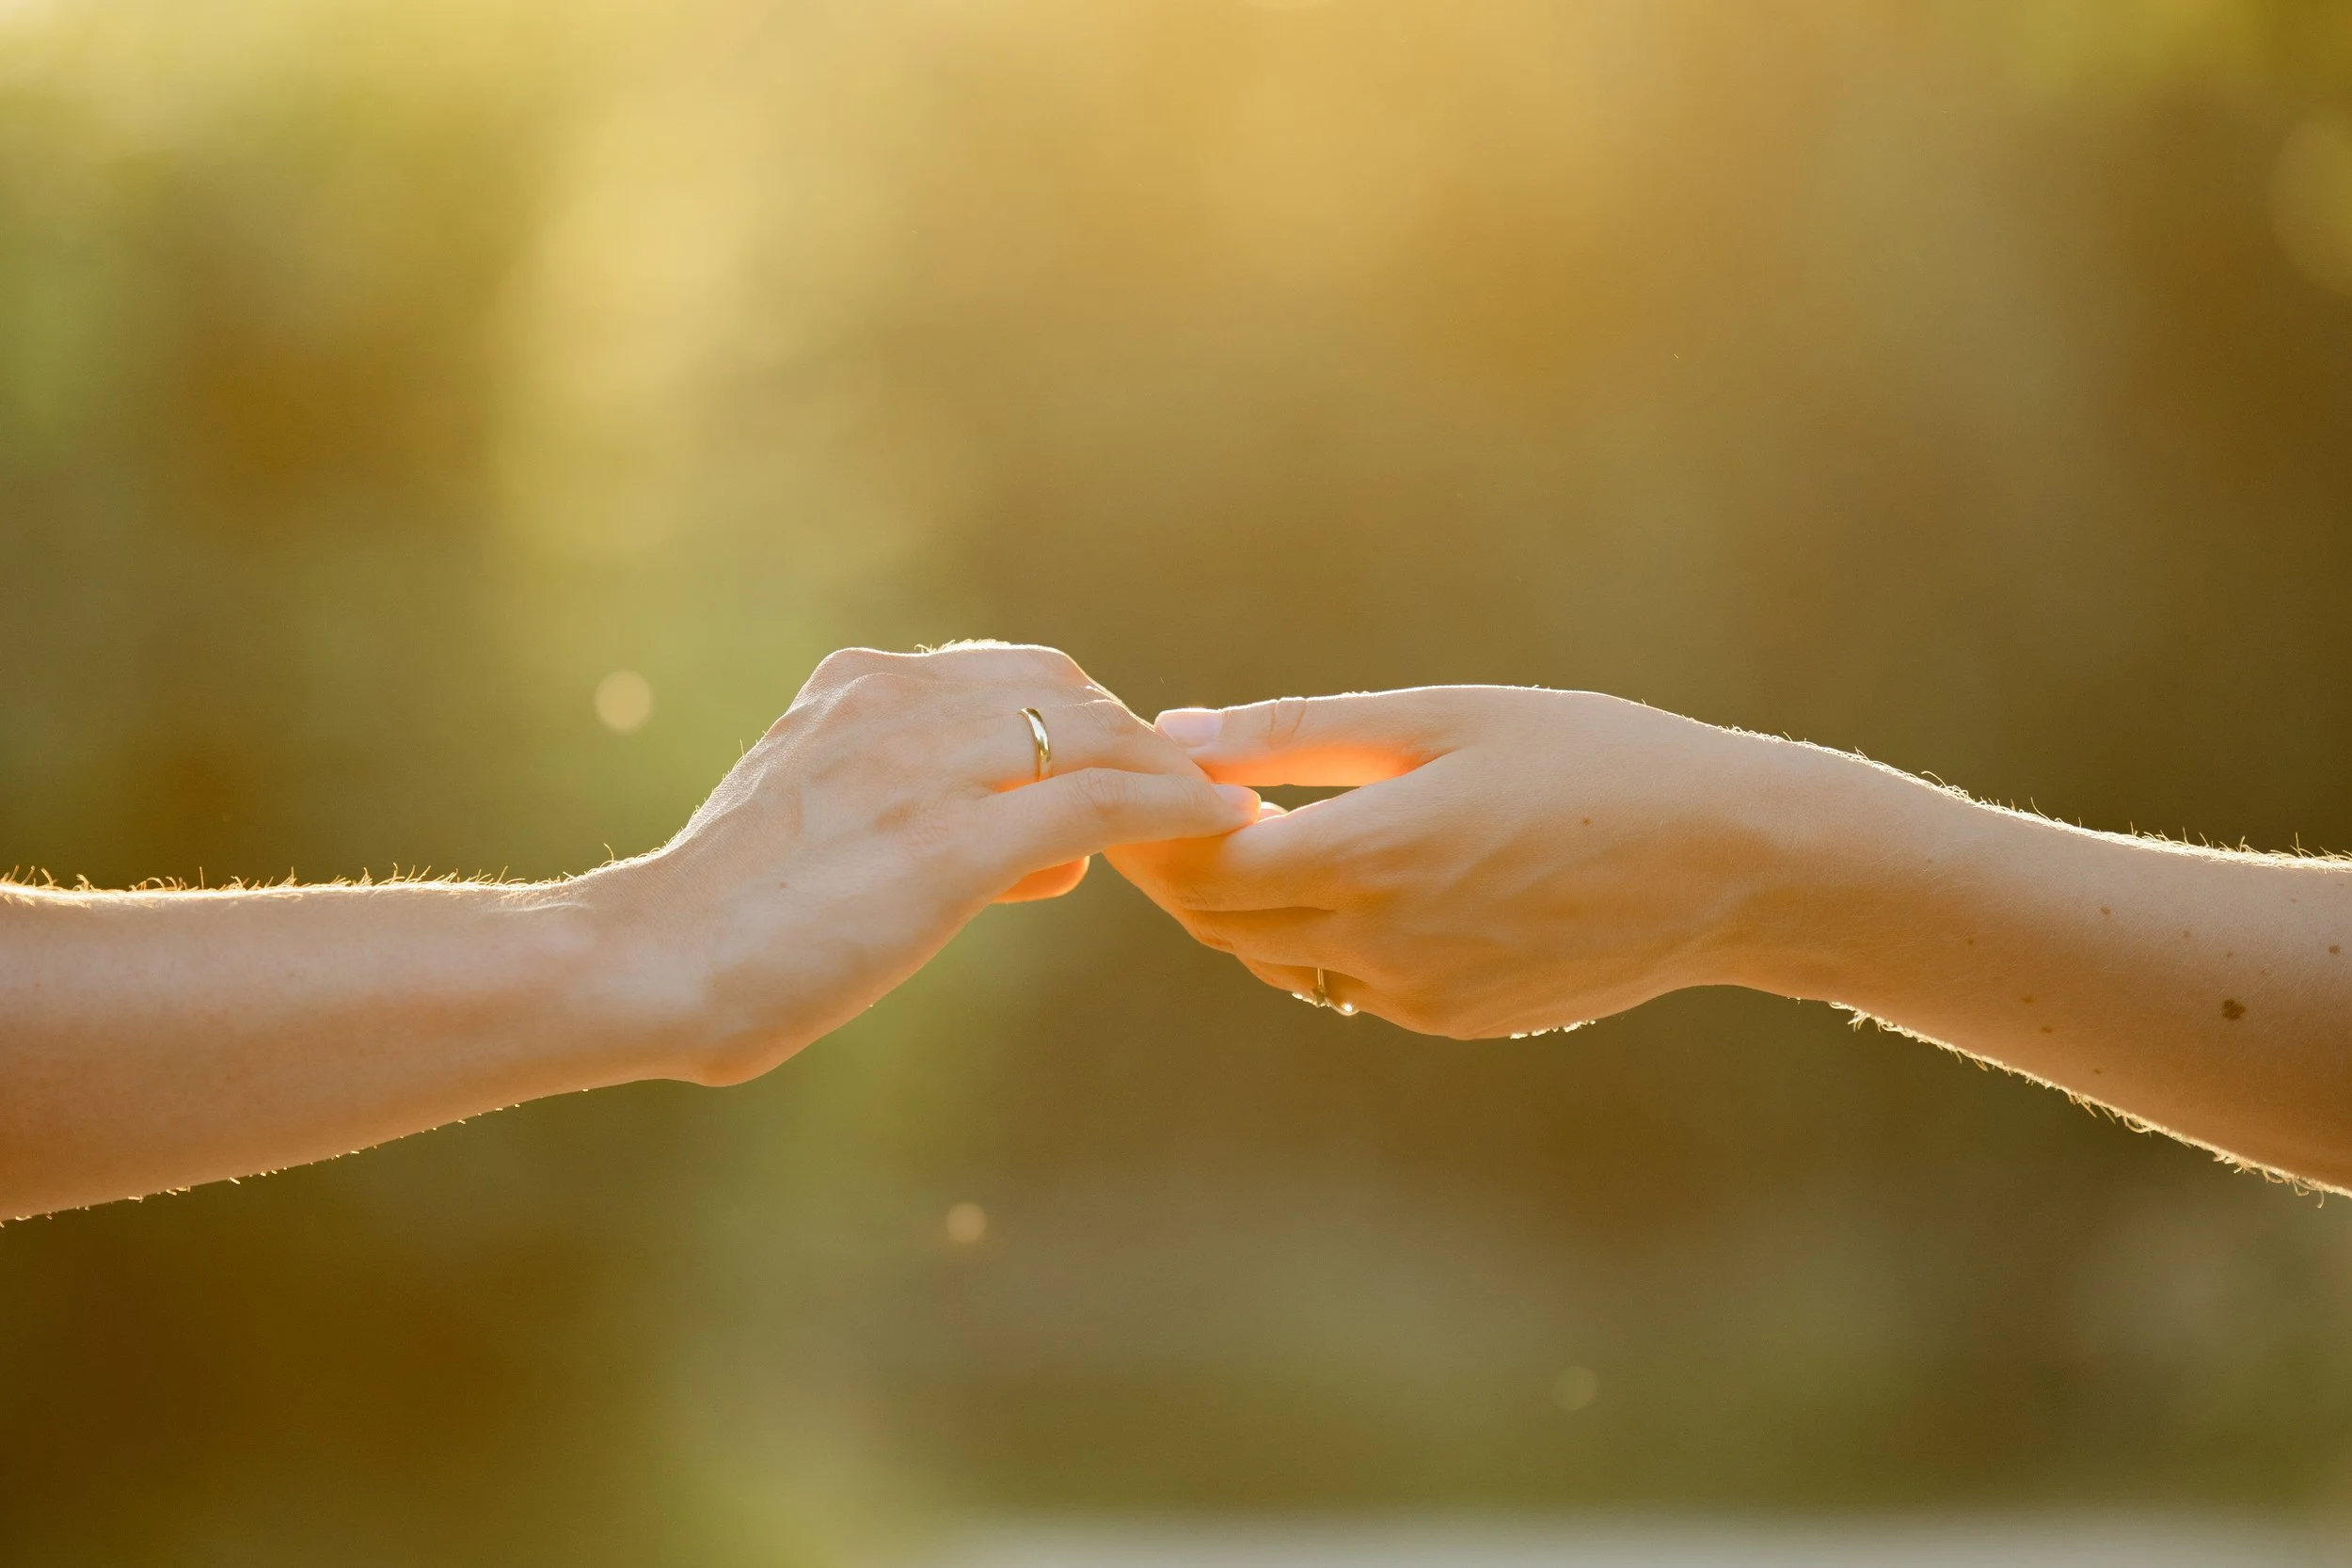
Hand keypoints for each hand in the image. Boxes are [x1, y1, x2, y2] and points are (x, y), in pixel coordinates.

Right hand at [588, 644, 1259, 1082]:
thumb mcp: (817, 829)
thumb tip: (1048, 858)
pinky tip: (1222, 824)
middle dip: (1137, 736)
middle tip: (1191, 786)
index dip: (1086, 714)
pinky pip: (1096, 805)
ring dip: (1171, 768)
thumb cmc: (726, 924)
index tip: (1133, 758)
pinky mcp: (951, 843)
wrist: (645, 962)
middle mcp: (893, 703)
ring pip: (1091, 737)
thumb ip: (922, 817)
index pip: (1008, 673)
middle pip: (1064, 690)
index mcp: (853, 687)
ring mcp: (924, 767)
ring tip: (1225, 802)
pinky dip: (1173, 807)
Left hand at [1109, 687, 1817, 1038]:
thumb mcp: (1444, 717)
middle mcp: (1380, 945)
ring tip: (1245, 831)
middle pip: (1224, 922)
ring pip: (1278, 959)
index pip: (1202, 869)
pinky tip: (1340, 877)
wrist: (1734, 866)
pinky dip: (1314, 935)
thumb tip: (1181, 731)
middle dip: (1179, 870)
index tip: (1134, 782)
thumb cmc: (1596, 761)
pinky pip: (1346, 982)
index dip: (1150, 833)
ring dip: (1243, 905)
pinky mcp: (1453, 1018)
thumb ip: (1300, 733)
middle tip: (1161, 807)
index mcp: (1370, 858)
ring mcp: (1416, 997)